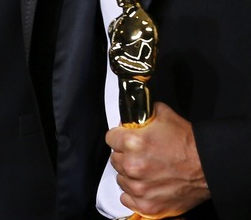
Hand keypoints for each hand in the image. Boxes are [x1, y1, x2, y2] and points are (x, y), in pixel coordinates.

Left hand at [107, 102, 209, 218]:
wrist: (210, 167)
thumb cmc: (189, 144)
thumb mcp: (162, 115)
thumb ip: (138, 115)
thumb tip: (126, 119)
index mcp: (133, 142)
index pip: (110, 138)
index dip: (120, 137)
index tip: (127, 140)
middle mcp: (133, 166)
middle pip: (115, 158)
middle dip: (126, 155)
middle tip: (143, 155)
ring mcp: (140, 188)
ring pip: (121, 178)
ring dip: (131, 175)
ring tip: (149, 170)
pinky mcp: (147, 206)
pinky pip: (127, 198)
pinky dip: (135, 194)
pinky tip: (148, 185)